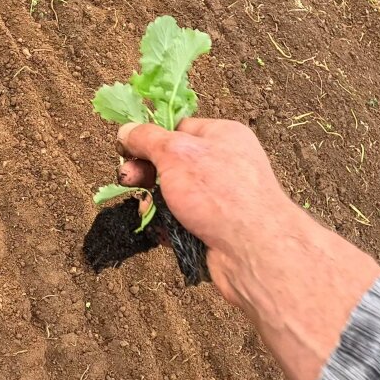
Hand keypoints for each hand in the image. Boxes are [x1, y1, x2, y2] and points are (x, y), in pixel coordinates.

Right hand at [116, 118, 379, 379]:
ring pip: (172, 193)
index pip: (178, 128)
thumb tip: (126, 130)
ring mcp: (219, 196)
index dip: (150, 138)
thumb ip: (147, 139)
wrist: (253, 251)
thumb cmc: (220, 193)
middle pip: (171, 161)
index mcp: (222, 135)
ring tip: (149, 211)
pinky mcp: (214, 225)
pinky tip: (162, 231)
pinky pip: (181, 219)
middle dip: (145, 173)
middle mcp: (223, 163)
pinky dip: (167, 224)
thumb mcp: (176, 153)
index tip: (126, 151)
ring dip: (154, 202)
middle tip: (127, 181)